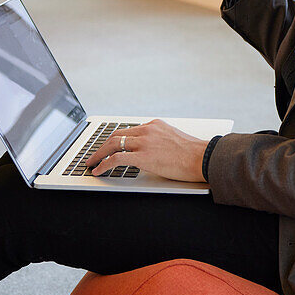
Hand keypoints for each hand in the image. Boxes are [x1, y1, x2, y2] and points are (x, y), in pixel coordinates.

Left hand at [85, 119, 208, 183]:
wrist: (203, 158)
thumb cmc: (194, 154)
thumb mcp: (175, 139)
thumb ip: (160, 141)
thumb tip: (152, 153)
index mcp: (156, 125)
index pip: (129, 130)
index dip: (116, 139)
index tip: (109, 146)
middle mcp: (148, 130)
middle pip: (117, 135)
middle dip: (103, 145)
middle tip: (94, 154)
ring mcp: (145, 142)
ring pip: (113, 144)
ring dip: (98, 154)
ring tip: (91, 162)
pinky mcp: (143, 156)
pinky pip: (116, 158)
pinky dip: (103, 164)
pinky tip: (98, 170)